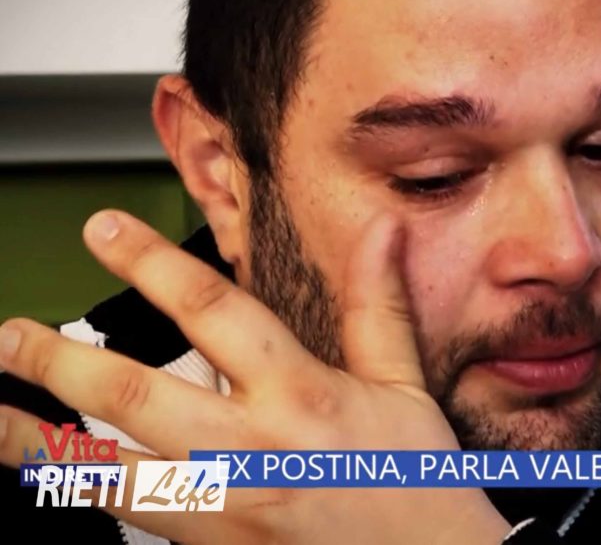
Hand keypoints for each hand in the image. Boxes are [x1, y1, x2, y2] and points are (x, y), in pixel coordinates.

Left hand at [0, 210, 510, 543]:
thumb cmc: (416, 481)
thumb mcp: (402, 386)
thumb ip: (377, 304)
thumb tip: (381, 230)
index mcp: (301, 394)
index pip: (213, 311)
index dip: (152, 262)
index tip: (104, 229)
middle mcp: (251, 450)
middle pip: (134, 396)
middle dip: (58, 362)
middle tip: (11, 334)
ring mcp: (223, 508)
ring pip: (105, 475)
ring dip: (36, 443)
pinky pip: (128, 522)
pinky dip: (78, 494)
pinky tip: (50, 475)